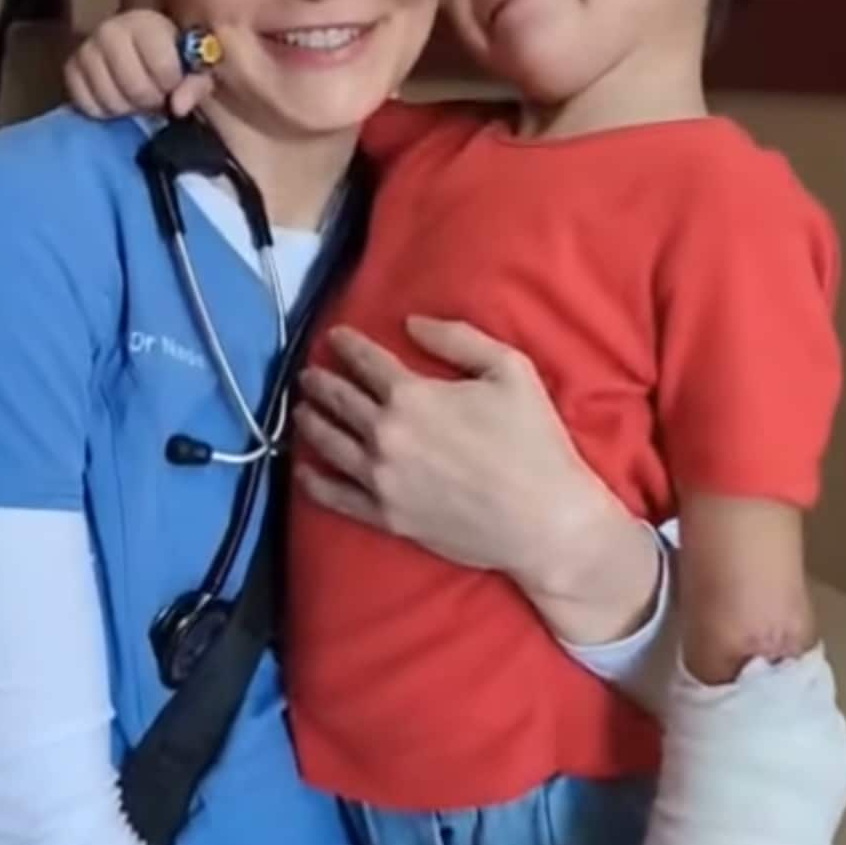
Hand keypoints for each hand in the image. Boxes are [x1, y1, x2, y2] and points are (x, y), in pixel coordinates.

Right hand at [65, 10, 212, 118]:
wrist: (140, 50)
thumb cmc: (173, 57)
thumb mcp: (196, 66)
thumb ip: (197, 84)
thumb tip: (178, 107)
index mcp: (146, 23)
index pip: (163, 65)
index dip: (172, 83)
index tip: (174, 82)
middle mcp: (110, 30)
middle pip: (134, 86)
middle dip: (150, 99)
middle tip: (156, 95)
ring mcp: (86, 49)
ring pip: (110, 98)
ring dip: (127, 108)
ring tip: (136, 97)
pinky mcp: (70, 68)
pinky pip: (86, 104)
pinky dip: (104, 111)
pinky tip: (117, 99)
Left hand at [295, 316, 660, 642]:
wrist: (545, 520)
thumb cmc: (533, 441)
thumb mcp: (509, 370)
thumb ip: (457, 339)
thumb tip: (412, 324)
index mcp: (412, 395)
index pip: (367, 362)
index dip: (347, 345)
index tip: (335, 336)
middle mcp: (386, 435)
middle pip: (340, 400)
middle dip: (321, 381)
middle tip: (309, 374)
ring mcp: (381, 479)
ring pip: (329, 445)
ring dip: (311, 423)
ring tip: (300, 411)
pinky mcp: (387, 516)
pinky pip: (337, 497)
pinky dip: (314, 481)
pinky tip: (303, 471)